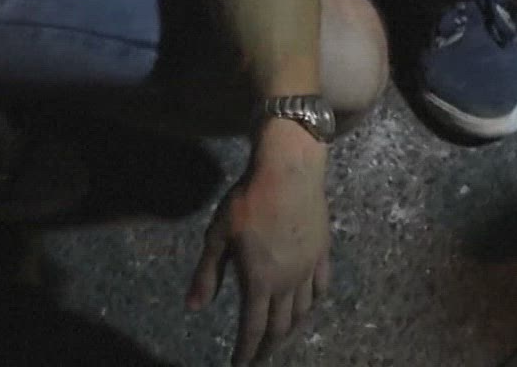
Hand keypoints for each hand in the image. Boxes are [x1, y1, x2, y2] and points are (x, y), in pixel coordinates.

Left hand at [187, 120, 330, 365]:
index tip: (239, 365)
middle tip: (258, 359)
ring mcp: (308, 267)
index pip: (252, 328)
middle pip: (279, 326)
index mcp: (259, 280)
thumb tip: (194, 307)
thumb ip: (207, 273)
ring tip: (280, 338)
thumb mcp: (218, 236)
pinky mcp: (322, 252)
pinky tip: (308, 306)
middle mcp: (288, 281)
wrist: (289, 170)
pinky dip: (313, 303)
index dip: (246, 351)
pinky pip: (321, 287)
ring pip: (303, 311)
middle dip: (267, 347)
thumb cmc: (249, 200)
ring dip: (290, 330)